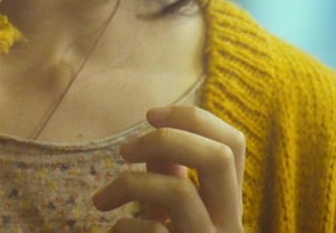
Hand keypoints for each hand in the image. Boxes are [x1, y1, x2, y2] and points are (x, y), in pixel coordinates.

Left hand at [93, 106, 244, 231]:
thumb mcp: (175, 218)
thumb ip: (172, 180)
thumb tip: (158, 138)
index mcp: (230, 207)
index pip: (234, 144)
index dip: (194, 118)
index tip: (149, 115)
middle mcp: (228, 226)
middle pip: (219, 158)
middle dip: (168, 139)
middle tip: (125, 150)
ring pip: (179, 193)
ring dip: (130, 185)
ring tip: (101, 201)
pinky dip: (123, 229)